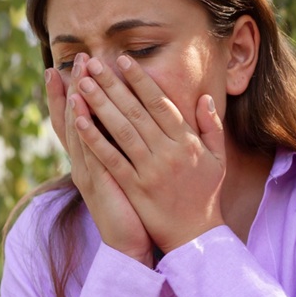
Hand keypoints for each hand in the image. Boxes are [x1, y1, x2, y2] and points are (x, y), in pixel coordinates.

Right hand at [45, 54, 152, 264]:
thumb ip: (124, 148)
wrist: (129, 245)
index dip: (70, 95)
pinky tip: (80, 111)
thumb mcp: (126, 173)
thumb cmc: (132, 209)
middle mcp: (84, 162)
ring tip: (77, 75)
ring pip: (77, 131)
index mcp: (92, 158)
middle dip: (73, 88)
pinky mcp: (97, 183)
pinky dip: (82, 130)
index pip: (77, 120)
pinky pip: (87, 152)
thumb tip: (130, 121)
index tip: (67, 68)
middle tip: (76, 59)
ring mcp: (87, 171)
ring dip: (76, 101)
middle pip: (72, 119)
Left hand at [70, 54, 225, 252]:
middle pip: (136, 111)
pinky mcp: (134, 187)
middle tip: (93, 64)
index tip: (123, 60)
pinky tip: (79, 121)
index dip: (140, 80)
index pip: (160, 103)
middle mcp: (167, 152)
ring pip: (121, 131)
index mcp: (186, 142)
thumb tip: (203, 98)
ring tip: (82, 84)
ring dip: (100, 105)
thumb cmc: (205, 194)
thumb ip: (210, 126)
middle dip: (113, 85)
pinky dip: (94, 139)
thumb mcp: (217, 158)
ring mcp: (149, 170)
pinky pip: (111, 159)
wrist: (195, 236)